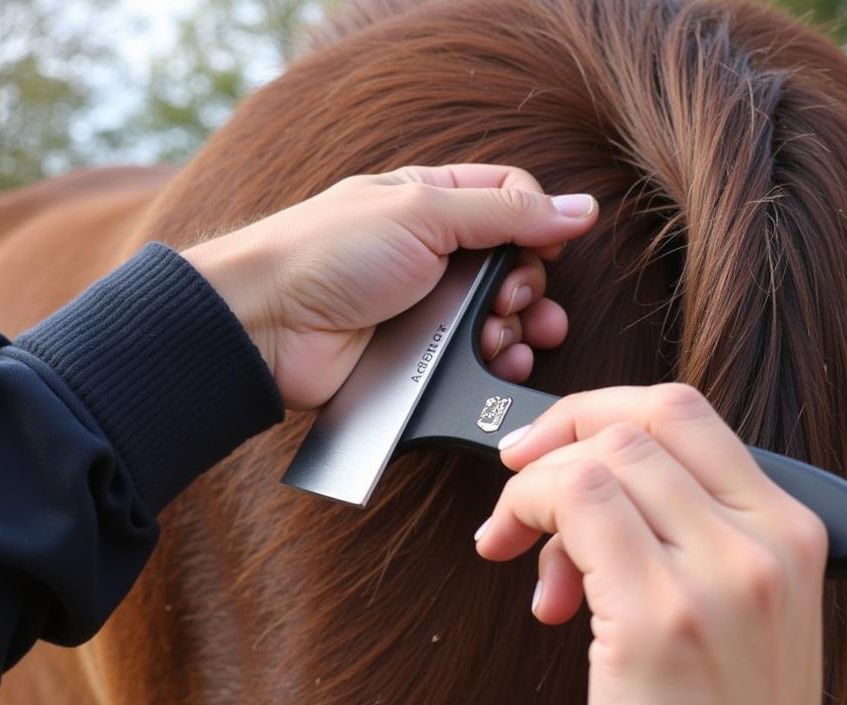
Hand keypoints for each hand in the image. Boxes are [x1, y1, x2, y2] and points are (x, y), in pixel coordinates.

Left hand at [184, 165, 597, 408]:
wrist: (269, 326)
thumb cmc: (329, 254)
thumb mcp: (421, 213)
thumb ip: (503, 212)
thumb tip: (577, 208)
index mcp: (429, 202)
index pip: (508, 199)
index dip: (539, 220)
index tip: (552, 245)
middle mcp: (431, 255)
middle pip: (512, 266)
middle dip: (529, 285)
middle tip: (514, 299)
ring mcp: (424, 310)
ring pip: (498, 319)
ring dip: (518, 327)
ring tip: (507, 335)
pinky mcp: (416, 359)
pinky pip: (472, 363)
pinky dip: (496, 363)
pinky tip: (502, 362)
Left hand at [473, 384, 844, 704]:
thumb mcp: (732, 613)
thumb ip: (679, 535)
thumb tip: (592, 487)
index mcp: (788, 531)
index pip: (685, 413)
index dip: (598, 413)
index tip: (553, 452)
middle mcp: (762, 542)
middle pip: (636, 421)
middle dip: (554, 442)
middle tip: (517, 490)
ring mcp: (714, 576)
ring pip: (598, 458)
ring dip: (533, 492)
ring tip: (523, 557)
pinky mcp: (656, 618)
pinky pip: (574, 506)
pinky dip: (527, 517)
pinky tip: (532, 581)